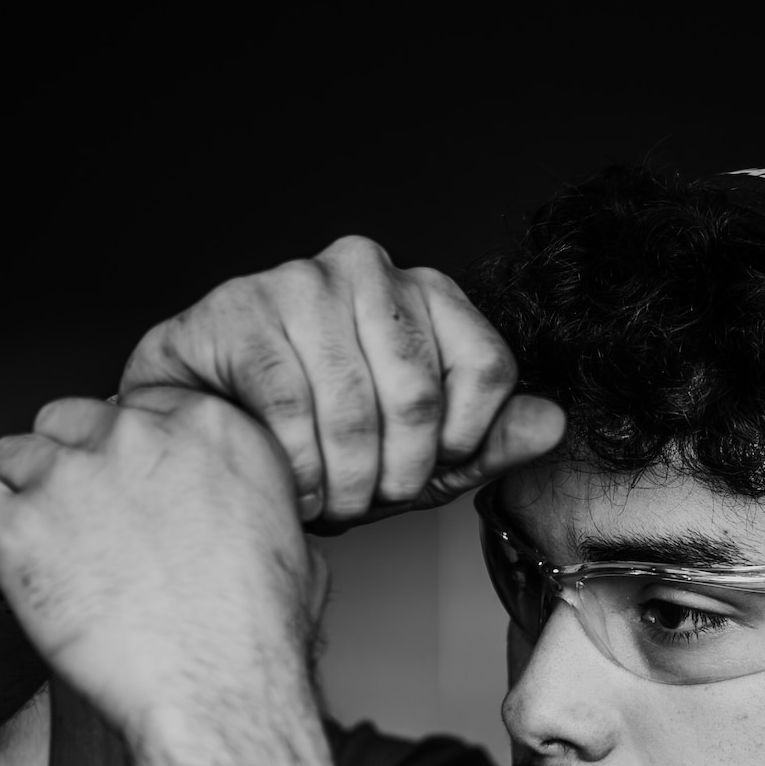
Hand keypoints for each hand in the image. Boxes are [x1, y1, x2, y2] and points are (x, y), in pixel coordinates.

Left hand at [0, 389, 325, 739]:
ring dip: (15, 494)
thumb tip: (239, 521)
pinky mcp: (19, 525)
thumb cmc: (253, 643)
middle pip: (69, 421)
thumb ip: (253, 509)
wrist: (216, 697)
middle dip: (66, 468)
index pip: (135, 406)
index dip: (118, 451)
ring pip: (13, 454)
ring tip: (23, 541)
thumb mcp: (291, 552)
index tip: (115, 486)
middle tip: (72, 524)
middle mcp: (137, 438)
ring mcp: (72, 477)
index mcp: (208, 431)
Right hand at [119, 237, 566, 525]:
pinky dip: (294, 470)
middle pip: (419, 396)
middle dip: (395, 474)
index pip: (487, 369)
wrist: (211, 447)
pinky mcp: (239, 310)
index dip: (459, 444)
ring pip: (354, 408)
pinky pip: (290, 410)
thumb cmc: (320, 449)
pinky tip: (286, 481)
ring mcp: (299, 280)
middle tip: (366, 496)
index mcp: (424, 295)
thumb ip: (486, 441)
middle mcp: (366, 269)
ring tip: (325, 495)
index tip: (423, 469)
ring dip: (342, 482)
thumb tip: (553, 423)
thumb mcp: (417, 459)